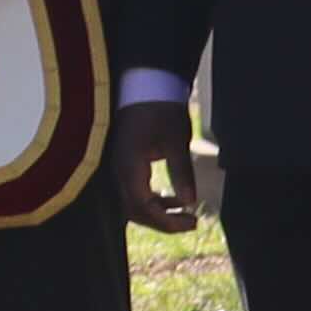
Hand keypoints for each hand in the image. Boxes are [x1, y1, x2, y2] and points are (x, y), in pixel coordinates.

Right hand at [119, 97, 206, 234]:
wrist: (146, 88)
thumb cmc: (162, 111)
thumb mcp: (176, 142)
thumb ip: (181, 173)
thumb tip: (190, 202)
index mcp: (130, 166)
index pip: (143, 207)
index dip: (167, 221)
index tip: (193, 222)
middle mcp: (118, 171)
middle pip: (135, 211)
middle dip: (163, 222)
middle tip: (192, 222)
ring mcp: (119, 168)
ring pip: (133, 204)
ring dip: (158, 212)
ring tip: (186, 213)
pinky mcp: (124, 164)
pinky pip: (134, 192)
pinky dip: (153, 200)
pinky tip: (174, 199)